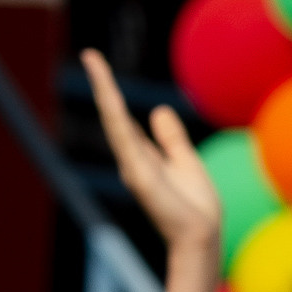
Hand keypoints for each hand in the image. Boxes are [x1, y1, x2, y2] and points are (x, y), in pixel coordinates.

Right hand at [81, 48, 223, 250]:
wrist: (201, 237)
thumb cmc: (196, 208)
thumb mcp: (186, 161)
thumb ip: (172, 138)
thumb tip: (159, 110)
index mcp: (142, 157)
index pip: (124, 118)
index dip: (113, 92)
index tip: (100, 65)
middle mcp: (132, 160)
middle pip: (113, 114)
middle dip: (103, 84)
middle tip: (90, 54)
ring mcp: (132, 167)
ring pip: (114, 121)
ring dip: (104, 90)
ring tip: (94, 61)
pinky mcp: (139, 175)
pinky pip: (125, 139)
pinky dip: (116, 116)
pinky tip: (109, 95)